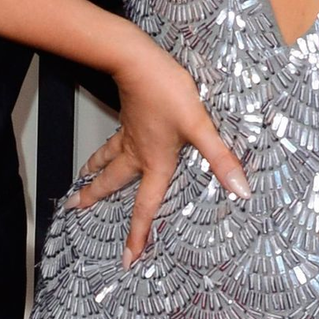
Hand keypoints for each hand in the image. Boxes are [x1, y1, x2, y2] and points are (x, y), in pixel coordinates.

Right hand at [65, 36, 250, 267]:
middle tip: (76, 208)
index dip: (137, 234)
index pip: (145, 206)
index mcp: (154, 162)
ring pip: (107, 157)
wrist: (136, 60)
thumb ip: (220, 158)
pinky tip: (111, 143)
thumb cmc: (166, 92)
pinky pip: (114, 139)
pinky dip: (106, 148)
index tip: (126, 258)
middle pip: (112, 181)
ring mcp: (130, 132)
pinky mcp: (128, 114)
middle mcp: (137, 152)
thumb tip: (242, 190)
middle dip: (94, 197)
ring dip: (94, 171)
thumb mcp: (199, 126)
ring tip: (81, 179)